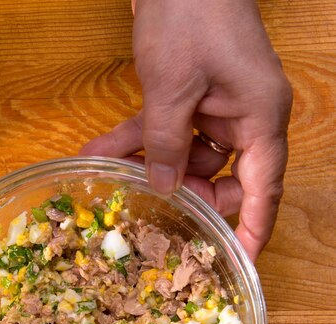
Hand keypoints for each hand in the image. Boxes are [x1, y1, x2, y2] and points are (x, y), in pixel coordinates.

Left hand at [80, 0, 291, 260]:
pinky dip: (135, 139)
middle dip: (187, 192)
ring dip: (146, 163)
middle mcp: (242, 117)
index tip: (239, 261)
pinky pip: (164, 130)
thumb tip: (165, 188)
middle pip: (222, 177)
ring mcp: (215, 107)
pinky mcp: (189, 97)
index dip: (253, 228)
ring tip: (106, 173)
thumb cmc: (192, 15)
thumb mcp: (172, 88)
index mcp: (259, 117)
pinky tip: (98, 150)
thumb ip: (166, 143)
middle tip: (152, 204)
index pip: (264, 188)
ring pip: (184, 155)